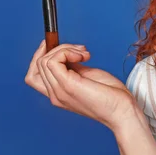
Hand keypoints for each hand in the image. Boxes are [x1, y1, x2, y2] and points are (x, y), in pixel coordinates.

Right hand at [25, 40, 139, 130]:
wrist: (122, 110)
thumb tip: (68, 54)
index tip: (57, 44)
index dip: (40, 56)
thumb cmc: (111, 95)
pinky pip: (53, 61)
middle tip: (80, 50)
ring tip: (84, 54)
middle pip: (37, 65)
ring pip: (44, 61)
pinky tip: (83, 56)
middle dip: (58, 48)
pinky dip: (66, 52)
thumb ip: (74, 68)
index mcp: (58, 94)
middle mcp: (55, 95)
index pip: (33, 76)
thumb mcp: (88, 77)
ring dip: (65, 49)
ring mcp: (59, 92)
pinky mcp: (67, 86)